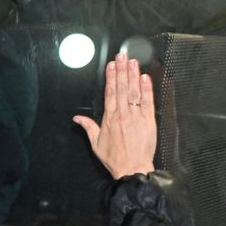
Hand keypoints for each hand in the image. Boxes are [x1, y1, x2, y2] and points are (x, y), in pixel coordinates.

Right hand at [73, 53, 155, 178]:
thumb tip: (77, 118)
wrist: (132, 169)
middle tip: (122, 56)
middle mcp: (122, 115)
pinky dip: (147, 90)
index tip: (111, 65)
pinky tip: (145, 78)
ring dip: (133, 76)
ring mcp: (136, 118)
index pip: (109, 93)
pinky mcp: (148, 122)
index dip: (110, 77)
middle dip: (121, 71)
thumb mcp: (95, 143)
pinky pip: (148, 103)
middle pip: (121, 89)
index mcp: (109, 119)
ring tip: (133, 62)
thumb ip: (88, 127)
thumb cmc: (114, 158)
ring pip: (134, 93)